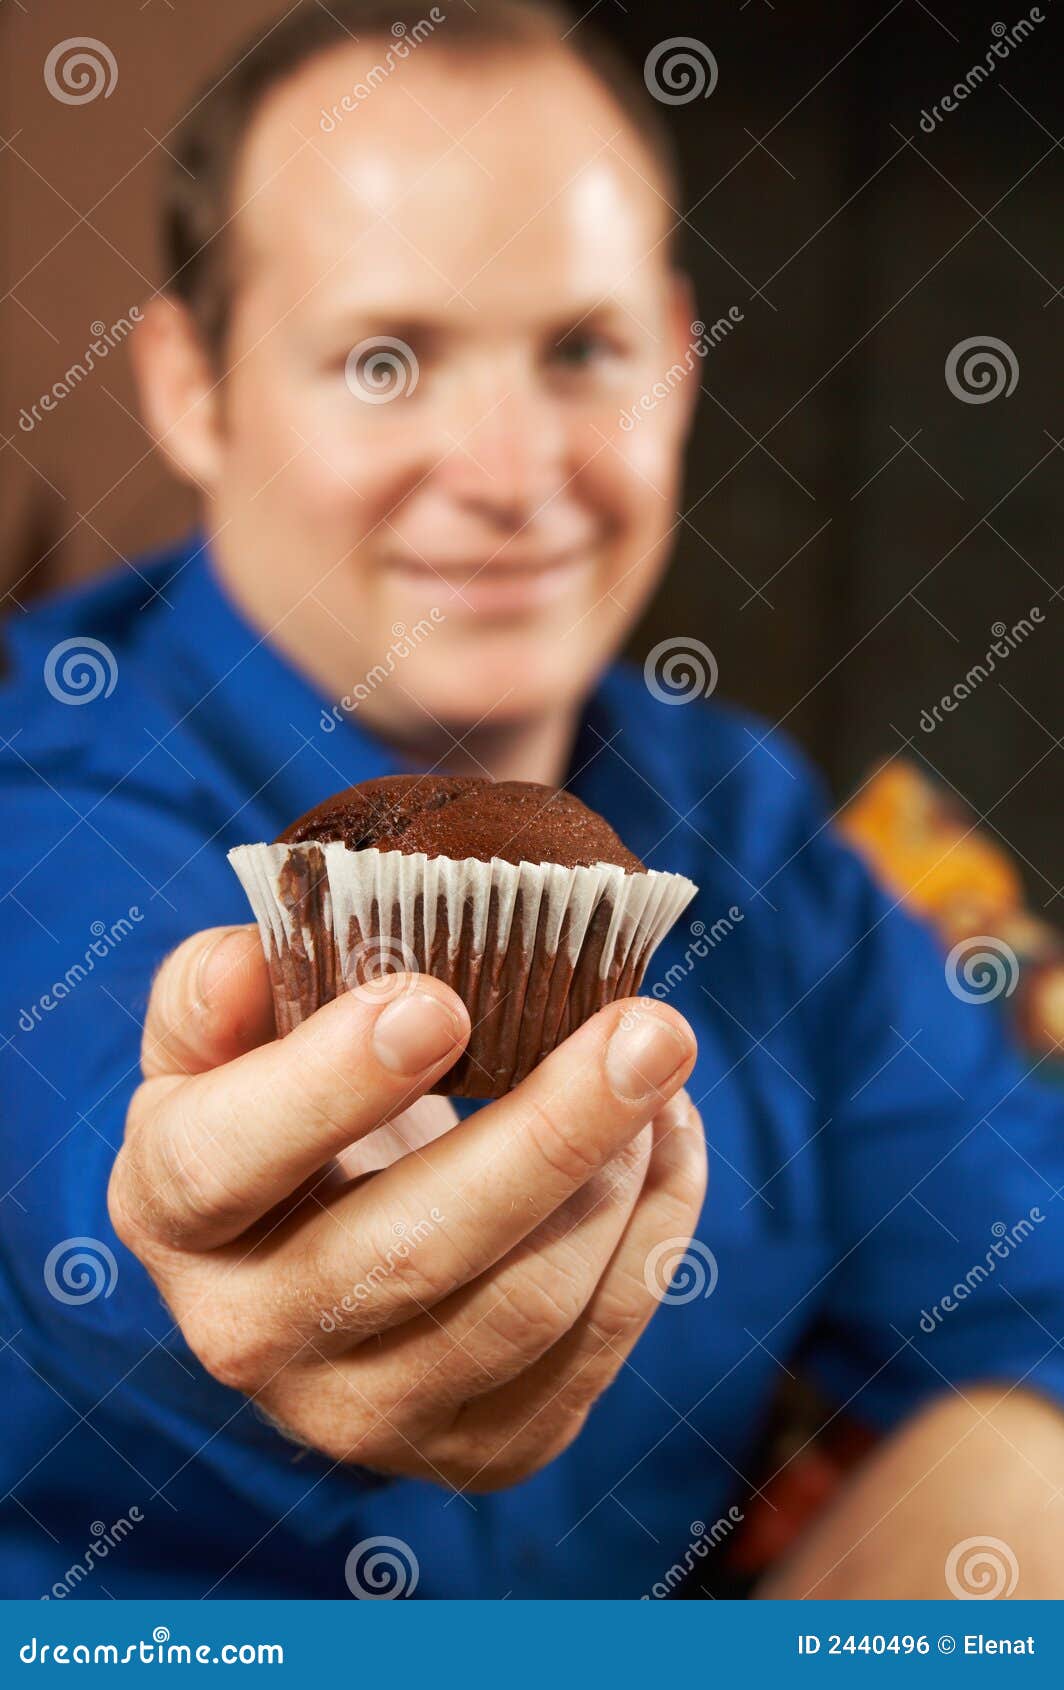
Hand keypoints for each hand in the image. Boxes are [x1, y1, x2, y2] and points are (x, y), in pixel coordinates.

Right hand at [109, 925, 705, 1492]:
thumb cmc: (276, 1102)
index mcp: (174, 1214)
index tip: (439, 1004)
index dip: (329, 1085)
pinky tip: (665, 1133)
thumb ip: (221, 988)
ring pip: (526, 1307)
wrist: (319, 1238)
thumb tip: (251, 962)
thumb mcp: (222, 1032)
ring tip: (656, 1066)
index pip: (226, 1162)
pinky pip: (599, 1344)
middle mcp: (252, 1339)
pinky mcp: (481, 1447)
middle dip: (550, 1133)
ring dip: (619, 1174)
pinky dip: (656, 1225)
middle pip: (413, 1253)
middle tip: (649, 1029)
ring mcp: (368, 1415)